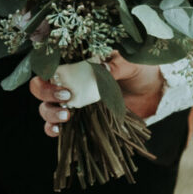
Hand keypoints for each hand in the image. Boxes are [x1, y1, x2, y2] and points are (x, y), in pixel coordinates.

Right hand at [33, 58, 164, 132]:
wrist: (152, 92)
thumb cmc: (140, 70)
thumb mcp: (131, 62)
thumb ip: (117, 64)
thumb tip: (104, 69)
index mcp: (77, 62)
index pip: (49, 64)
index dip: (46, 72)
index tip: (60, 78)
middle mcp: (69, 82)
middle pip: (40, 87)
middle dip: (46, 93)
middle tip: (66, 97)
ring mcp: (71, 102)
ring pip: (45, 107)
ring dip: (50, 113)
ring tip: (67, 115)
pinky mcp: (77, 119)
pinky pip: (54, 126)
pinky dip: (51, 129)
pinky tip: (59, 131)